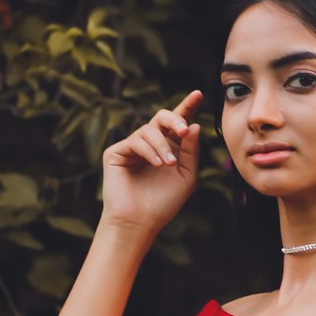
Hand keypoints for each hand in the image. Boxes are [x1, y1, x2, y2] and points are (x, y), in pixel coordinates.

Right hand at [100, 88, 202, 234]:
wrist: (140, 221)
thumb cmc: (164, 203)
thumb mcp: (186, 176)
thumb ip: (191, 151)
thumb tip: (194, 125)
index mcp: (170, 148)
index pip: (178, 123)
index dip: (187, 107)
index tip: (198, 94)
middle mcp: (151, 144)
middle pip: (162, 118)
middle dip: (175, 119)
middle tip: (183, 129)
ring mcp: (133, 147)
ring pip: (149, 130)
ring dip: (162, 146)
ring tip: (168, 165)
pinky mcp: (117, 152)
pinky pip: (135, 141)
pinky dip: (149, 151)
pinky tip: (157, 165)